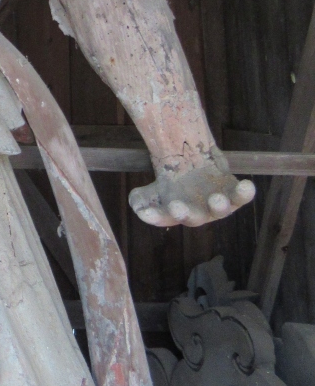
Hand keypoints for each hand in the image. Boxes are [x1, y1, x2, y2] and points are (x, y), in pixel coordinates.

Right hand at [129, 148, 254, 227]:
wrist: (195, 166)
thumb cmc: (173, 184)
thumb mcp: (152, 192)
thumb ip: (141, 199)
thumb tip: (138, 207)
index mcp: (176, 215)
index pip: (164, 218)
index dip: (155, 217)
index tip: (145, 212)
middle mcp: (199, 215)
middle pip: (193, 218)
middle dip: (186, 213)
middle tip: (177, 207)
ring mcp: (218, 206)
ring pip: (220, 209)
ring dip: (219, 206)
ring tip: (216, 198)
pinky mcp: (233, 194)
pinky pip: (241, 196)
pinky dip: (245, 192)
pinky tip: (247, 185)